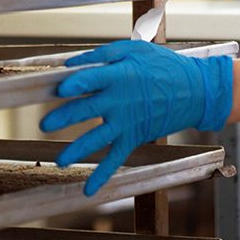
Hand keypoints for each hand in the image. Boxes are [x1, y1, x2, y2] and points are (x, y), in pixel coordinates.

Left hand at [40, 39, 233, 195]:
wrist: (194, 90)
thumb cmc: (163, 65)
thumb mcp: (135, 49)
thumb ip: (103, 54)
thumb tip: (72, 62)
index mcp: (119, 75)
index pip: (90, 79)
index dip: (72, 84)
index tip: (58, 88)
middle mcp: (120, 101)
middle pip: (85, 110)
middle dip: (63, 118)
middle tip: (45, 124)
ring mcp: (127, 122)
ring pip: (97, 138)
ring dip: (77, 149)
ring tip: (60, 160)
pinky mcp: (134, 137)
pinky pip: (116, 158)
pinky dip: (102, 175)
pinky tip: (88, 189)